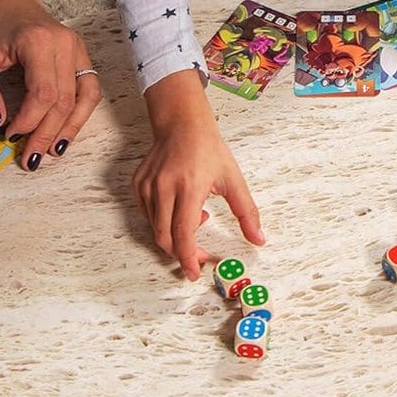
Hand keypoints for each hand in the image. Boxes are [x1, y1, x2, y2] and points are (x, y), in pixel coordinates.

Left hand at [0, 0, 100, 169]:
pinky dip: (80, 115)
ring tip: (53, 151)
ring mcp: (79, 50)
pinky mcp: (83, 57)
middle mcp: (66, 45)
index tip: (10, 135)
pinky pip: (90, 91)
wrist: (12, 0)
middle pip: (65, 100)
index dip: (29, 120)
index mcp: (39, 42)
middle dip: (47, 133)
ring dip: (70, 129)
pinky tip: (66, 132)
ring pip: (84, 98)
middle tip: (31, 159)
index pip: (44, 92)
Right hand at [138, 69, 263, 279]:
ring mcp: (147, 187)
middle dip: (181, 254)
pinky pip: (149, 216)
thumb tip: (258, 239)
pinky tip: (182, 209)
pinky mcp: (138, 186)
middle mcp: (163, 188)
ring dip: (176, 235)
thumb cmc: (208, 149)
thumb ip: (247, 212)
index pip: (183, 234)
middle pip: (165, 238)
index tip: (194, 272)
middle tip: (199, 257)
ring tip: (197, 217)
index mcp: (188, 187)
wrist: (182, 124)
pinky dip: (165, 222)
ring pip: (156, 229)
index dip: (188, 258)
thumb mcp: (233, 179)